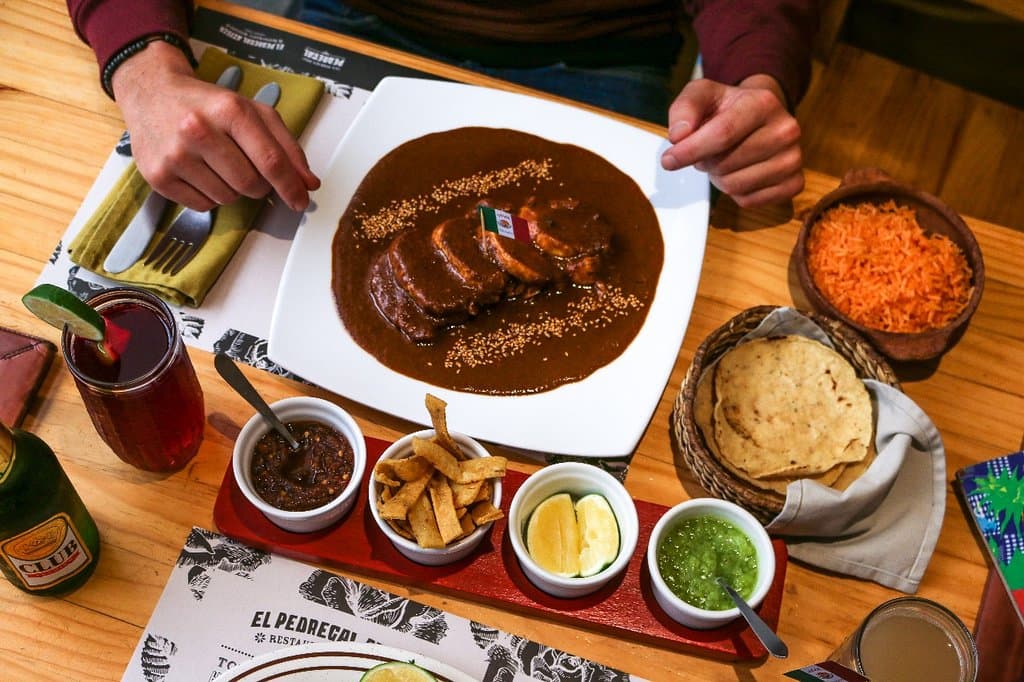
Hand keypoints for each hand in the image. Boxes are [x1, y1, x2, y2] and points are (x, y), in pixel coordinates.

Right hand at [111, 41, 319, 211]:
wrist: (151, 94)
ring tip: (216, 163)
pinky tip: (199, 171)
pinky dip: (208, 195)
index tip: (300, 201)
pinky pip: (203, 206)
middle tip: (244, 165)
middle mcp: (198, 130)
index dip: (290, 186)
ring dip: (232, 189)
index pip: (270, 161)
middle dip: (257, 184)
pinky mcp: (158, 176)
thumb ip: (286, 146)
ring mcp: (175, 154)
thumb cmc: (207, 105)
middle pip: (251, 184)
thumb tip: (308, 183)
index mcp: (229, 109)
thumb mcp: (251, 112)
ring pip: (227, 198)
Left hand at [660, 75, 802, 206]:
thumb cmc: (727, 107)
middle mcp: (786, 130)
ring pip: (735, 186)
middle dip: (705, 162)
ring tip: (723, 160)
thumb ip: (685, 107)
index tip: (668, 160)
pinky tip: (739, 172)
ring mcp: (793, 159)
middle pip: (725, 164)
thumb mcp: (702, 94)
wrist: (759, 116)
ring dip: (718, 178)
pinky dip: (735, 192)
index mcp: (764, 103)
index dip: (690, 151)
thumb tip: (678, 135)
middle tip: (707, 151)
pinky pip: (749, 201)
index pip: (722, 134)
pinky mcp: (794, 183)